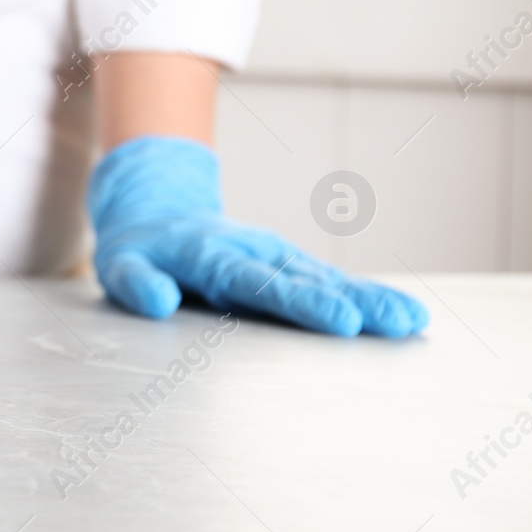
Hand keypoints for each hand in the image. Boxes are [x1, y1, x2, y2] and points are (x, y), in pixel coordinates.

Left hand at [88, 136, 428, 337]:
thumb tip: (159, 303)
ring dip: (369, 298)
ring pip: (326, 278)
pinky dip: (363, 295)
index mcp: (213, 256)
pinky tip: (400, 315)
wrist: (156, 208)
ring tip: (411, 321)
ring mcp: (274, 255)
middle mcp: (253, 251)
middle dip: (353, 302)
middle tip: (396, 323)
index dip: (303, 303)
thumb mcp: (119, 264)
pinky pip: (328, 279)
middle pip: (306, 280)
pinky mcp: (287, 263)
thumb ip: (136, 283)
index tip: (342, 323)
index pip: (261, 283)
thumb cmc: (138, 248)